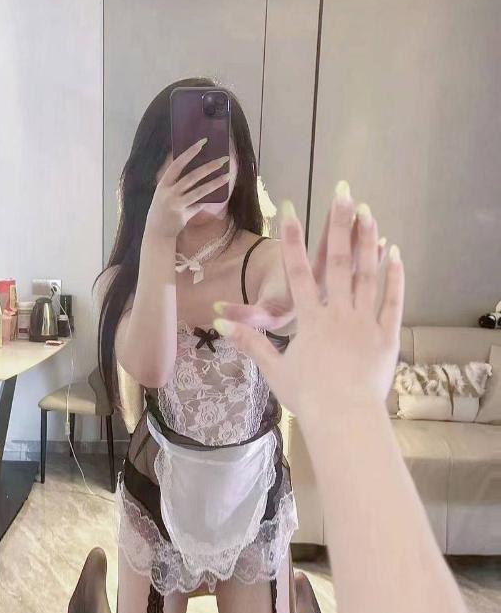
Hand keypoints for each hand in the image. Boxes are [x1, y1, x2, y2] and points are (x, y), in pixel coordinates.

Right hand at [144, 139, 229, 239]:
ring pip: (200, 191)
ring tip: (227, 175)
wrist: (156, 232)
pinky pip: (198, 205)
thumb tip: (195, 169)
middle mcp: (169, 193)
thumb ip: (175, 182)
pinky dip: (206, 200)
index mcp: (163, 183)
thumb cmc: (162, 209)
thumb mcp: (163, 192)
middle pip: (192, 176)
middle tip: (223, 159)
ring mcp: (176, 204)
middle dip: (209, 167)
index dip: (189, 153)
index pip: (177, 164)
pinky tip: (217, 195)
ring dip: (215, 183)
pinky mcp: (183, 215)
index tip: (202, 143)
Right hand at [212, 181, 404, 416]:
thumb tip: (219, 324)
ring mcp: (366, 322)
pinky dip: (394, 276)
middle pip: (338, 263)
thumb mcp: (274, 369)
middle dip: (339, 226)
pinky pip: (392, 300)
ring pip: (368, 275)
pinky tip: (395, 253)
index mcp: (311, 320)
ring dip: (368, 242)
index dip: (293, 241)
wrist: (345, 419)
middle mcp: (339, 313)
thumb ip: (250, 342)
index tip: (291, 210)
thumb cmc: (308, 396)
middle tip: (343, 193)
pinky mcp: (386, 335)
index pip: (298, 272)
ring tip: (369, 212)